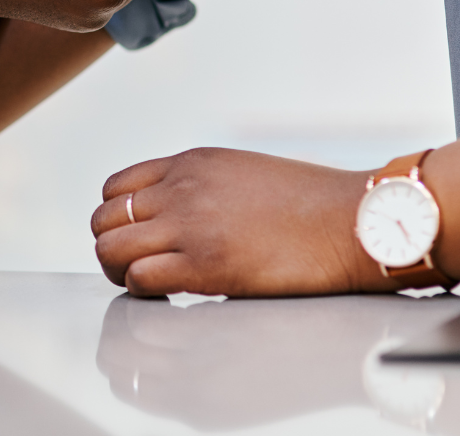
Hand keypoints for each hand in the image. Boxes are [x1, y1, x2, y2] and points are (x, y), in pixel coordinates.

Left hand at [91, 148, 391, 296]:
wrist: (356, 220)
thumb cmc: (314, 204)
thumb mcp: (243, 172)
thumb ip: (202, 185)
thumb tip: (179, 213)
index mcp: (190, 163)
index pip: (115, 188)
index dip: (118, 220)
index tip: (137, 241)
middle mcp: (181, 188)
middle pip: (103, 220)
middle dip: (113, 247)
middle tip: (138, 269)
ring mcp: (190, 225)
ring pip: (110, 248)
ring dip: (121, 272)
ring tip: (150, 285)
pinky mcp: (205, 264)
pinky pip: (139, 278)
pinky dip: (144, 291)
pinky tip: (170, 296)